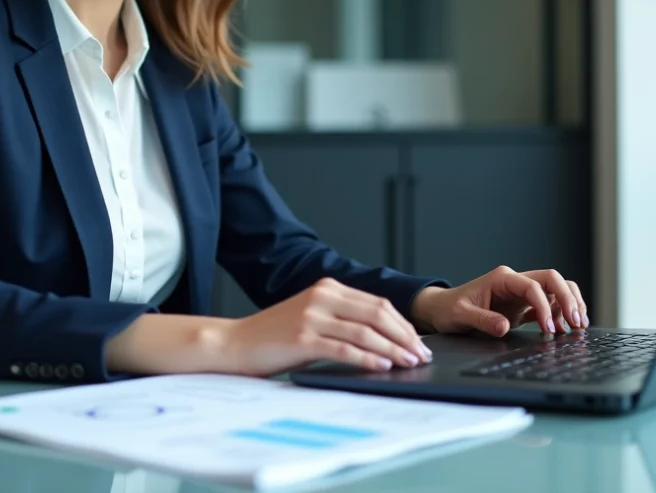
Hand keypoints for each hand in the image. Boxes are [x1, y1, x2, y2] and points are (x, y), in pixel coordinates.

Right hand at [217, 277, 433, 376]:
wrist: (234, 343)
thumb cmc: (274, 336)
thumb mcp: (311, 317)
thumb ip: (342, 320)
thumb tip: (384, 338)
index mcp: (327, 288)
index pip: (377, 304)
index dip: (402, 324)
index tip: (418, 341)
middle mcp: (322, 297)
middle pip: (377, 314)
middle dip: (404, 336)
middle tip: (421, 354)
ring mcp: (312, 316)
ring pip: (365, 332)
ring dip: (392, 349)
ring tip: (408, 362)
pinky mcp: (303, 338)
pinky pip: (345, 349)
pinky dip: (368, 358)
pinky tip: (381, 367)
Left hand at [409, 266, 588, 336]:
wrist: (444, 309)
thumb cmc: (451, 309)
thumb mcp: (462, 315)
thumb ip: (482, 320)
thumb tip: (503, 327)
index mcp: (502, 279)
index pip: (533, 286)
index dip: (545, 307)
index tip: (549, 329)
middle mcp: (516, 282)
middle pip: (552, 280)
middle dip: (568, 299)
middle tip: (577, 323)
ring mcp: (522, 293)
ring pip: (556, 289)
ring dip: (570, 303)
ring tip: (578, 326)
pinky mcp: (524, 306)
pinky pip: (551, 304)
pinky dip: (561, 314)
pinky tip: (564, 329)